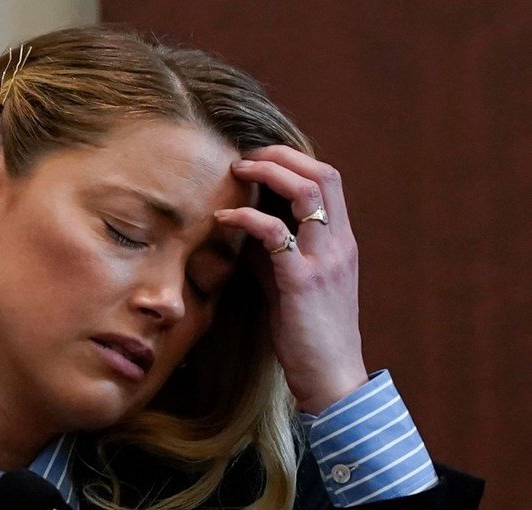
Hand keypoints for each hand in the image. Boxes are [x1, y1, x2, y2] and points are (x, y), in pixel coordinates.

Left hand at [214, 145, 367, 414]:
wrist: (331, 378)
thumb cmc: (310, 332)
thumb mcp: (295, 281)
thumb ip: (277, 250)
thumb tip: (245, 222)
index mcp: (342, 242)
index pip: (328, 180)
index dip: (294, 160)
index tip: (260, 158)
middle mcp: (340, 244)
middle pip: (323, 174)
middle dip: (281, 154)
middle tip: (244, 155)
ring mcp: (325, 260)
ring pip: (307, 192)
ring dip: (268, 172)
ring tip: (236, 169)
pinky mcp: (302, 282)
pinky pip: (275, 233)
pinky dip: (247, 217)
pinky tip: (223, 218)